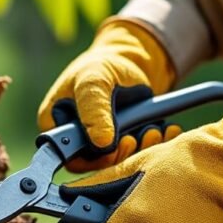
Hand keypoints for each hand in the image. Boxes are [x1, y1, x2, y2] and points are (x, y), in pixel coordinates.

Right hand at [38, 21, 177, 170]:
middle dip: (122, 155)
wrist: (128, 59)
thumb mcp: (94, 80)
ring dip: (140, 150)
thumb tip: (102, 143)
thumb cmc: (103, 65)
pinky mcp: (121, 142)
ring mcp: (100, 142)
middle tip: (138, 138)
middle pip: (97, 164)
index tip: (117, 145)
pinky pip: (135, 153)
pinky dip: (152, 144)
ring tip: (153, 131)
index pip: (70, 157)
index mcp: (56, 125)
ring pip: (119, 161)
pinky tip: (165, 131)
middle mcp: (76, 139)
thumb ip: (94, 109)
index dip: (94, 159)